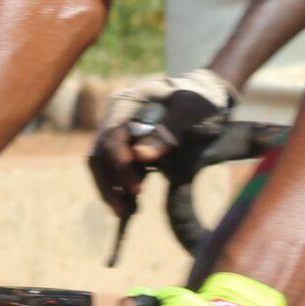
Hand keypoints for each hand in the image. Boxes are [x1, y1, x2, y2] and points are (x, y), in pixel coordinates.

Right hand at [89, 70, 233, 219]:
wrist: (205, 93)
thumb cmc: (199, 99)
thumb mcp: (190, 110)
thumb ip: (168, 130)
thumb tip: (141, 156)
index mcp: (128, 103)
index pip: (112, 137)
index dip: (120, 166)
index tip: (138, 189)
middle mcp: (116, 116)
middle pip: (99, 153)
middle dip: (108, 184)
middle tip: (124, 212)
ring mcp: (120, 131)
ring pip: (102, 163)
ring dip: (111, 189)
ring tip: (127, 213)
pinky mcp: (128, 145)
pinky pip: (115, 168)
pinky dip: (120, 186)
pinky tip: (132, 205)